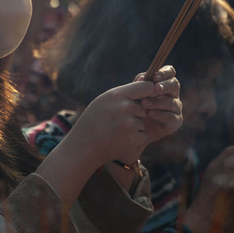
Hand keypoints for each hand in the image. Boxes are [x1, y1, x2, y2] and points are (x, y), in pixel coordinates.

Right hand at [65, 66, 181, 167]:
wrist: (84, 146)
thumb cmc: (92, 121)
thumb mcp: (103, 101)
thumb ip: (123, 94)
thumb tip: (145, 86)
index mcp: (117, 94)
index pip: (145, 86)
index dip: (150, 90)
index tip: (149, 94)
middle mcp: (125, 107)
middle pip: (144, 107)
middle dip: (136, 113)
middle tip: (118, 120)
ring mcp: (130, 124)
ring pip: (143, 122)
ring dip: (135, 127)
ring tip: (116, 131)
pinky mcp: (133, 139)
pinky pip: (143, 135)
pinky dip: (135, 138)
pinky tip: (120, 140)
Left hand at [133, 66, 182, 144]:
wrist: (135, 128)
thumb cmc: (136, 107)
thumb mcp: (135, 94)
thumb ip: (139, 85)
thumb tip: (142, 78)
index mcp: (164, 83)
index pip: (170, 72)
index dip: (165, 72)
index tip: (155, 77)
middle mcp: (172, 94)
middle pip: (174, 84)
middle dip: (165, 86)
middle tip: (156, 88)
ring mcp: (176, 107)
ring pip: (171, 102)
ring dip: (157, 102)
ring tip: (144, 103)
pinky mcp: (176, 121)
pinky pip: (170, 116)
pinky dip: (159, 114)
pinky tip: (149, 114)